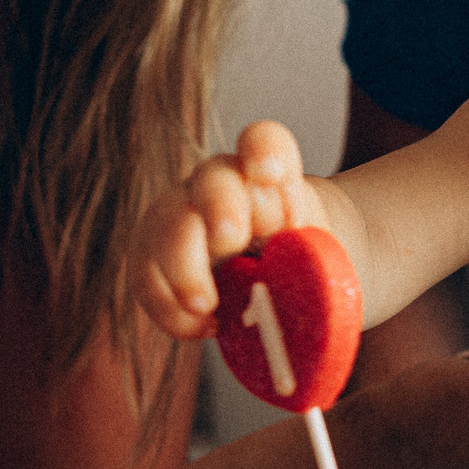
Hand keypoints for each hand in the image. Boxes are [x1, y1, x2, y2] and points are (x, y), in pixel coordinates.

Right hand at [135, 119, 327, 339]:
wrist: (278, 276)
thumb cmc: (303, 264)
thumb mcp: (321, 263)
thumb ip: (315, 269)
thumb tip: (308, 297)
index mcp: (267, 174)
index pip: (264, 141)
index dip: (264, 151)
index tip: (270, 173)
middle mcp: (219, 184)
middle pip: (211, 181)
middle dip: (219, 207)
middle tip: (229, 239)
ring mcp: (180, 214)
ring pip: (166, 227)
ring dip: (184, 271)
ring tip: (207, 308)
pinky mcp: (152, 254)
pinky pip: (147, 277)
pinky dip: (171, 310)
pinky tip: (204, 327)